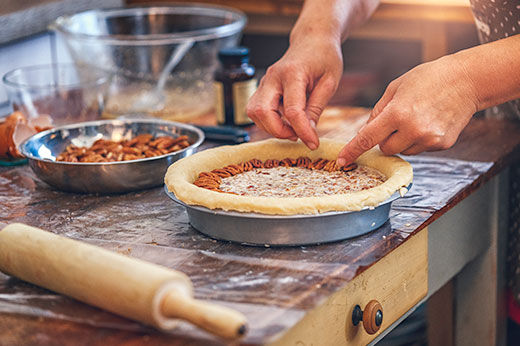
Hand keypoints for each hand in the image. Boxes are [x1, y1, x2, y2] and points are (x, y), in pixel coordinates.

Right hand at [247, 36, 342, 149]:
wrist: (312, 39)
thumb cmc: (324, 57)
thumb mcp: (330, 82)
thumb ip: (316, 108)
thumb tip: (309, 133)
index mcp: (293, 73)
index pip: (292, 110)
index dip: (303, 131)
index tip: (314, 143)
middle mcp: (273, 77)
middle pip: (262, 111)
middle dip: (278, 131)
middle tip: (297, 136)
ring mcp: (264, 81)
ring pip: (254, 112)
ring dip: (271, 127)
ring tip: (292, 129)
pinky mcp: (262, 87)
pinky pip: (256, 109)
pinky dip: (268, 121)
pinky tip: (285, 122)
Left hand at [337, 55, 478, 165]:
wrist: (467, 80)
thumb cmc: (428, 79)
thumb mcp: (396, 88)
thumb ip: (378, 112)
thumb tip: (365, 132)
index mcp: (397, 113)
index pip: (367, 138)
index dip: (353, 150)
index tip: (342, 160)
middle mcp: (413, 129)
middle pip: (385, 148)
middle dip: (384, 139)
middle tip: (396, 121)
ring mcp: (429, 139)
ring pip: (402, 151)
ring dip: (402, 140)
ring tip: (417, 118)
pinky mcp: (442, 144)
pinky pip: (420, 149)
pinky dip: (419, 140)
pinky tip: (430, 122)